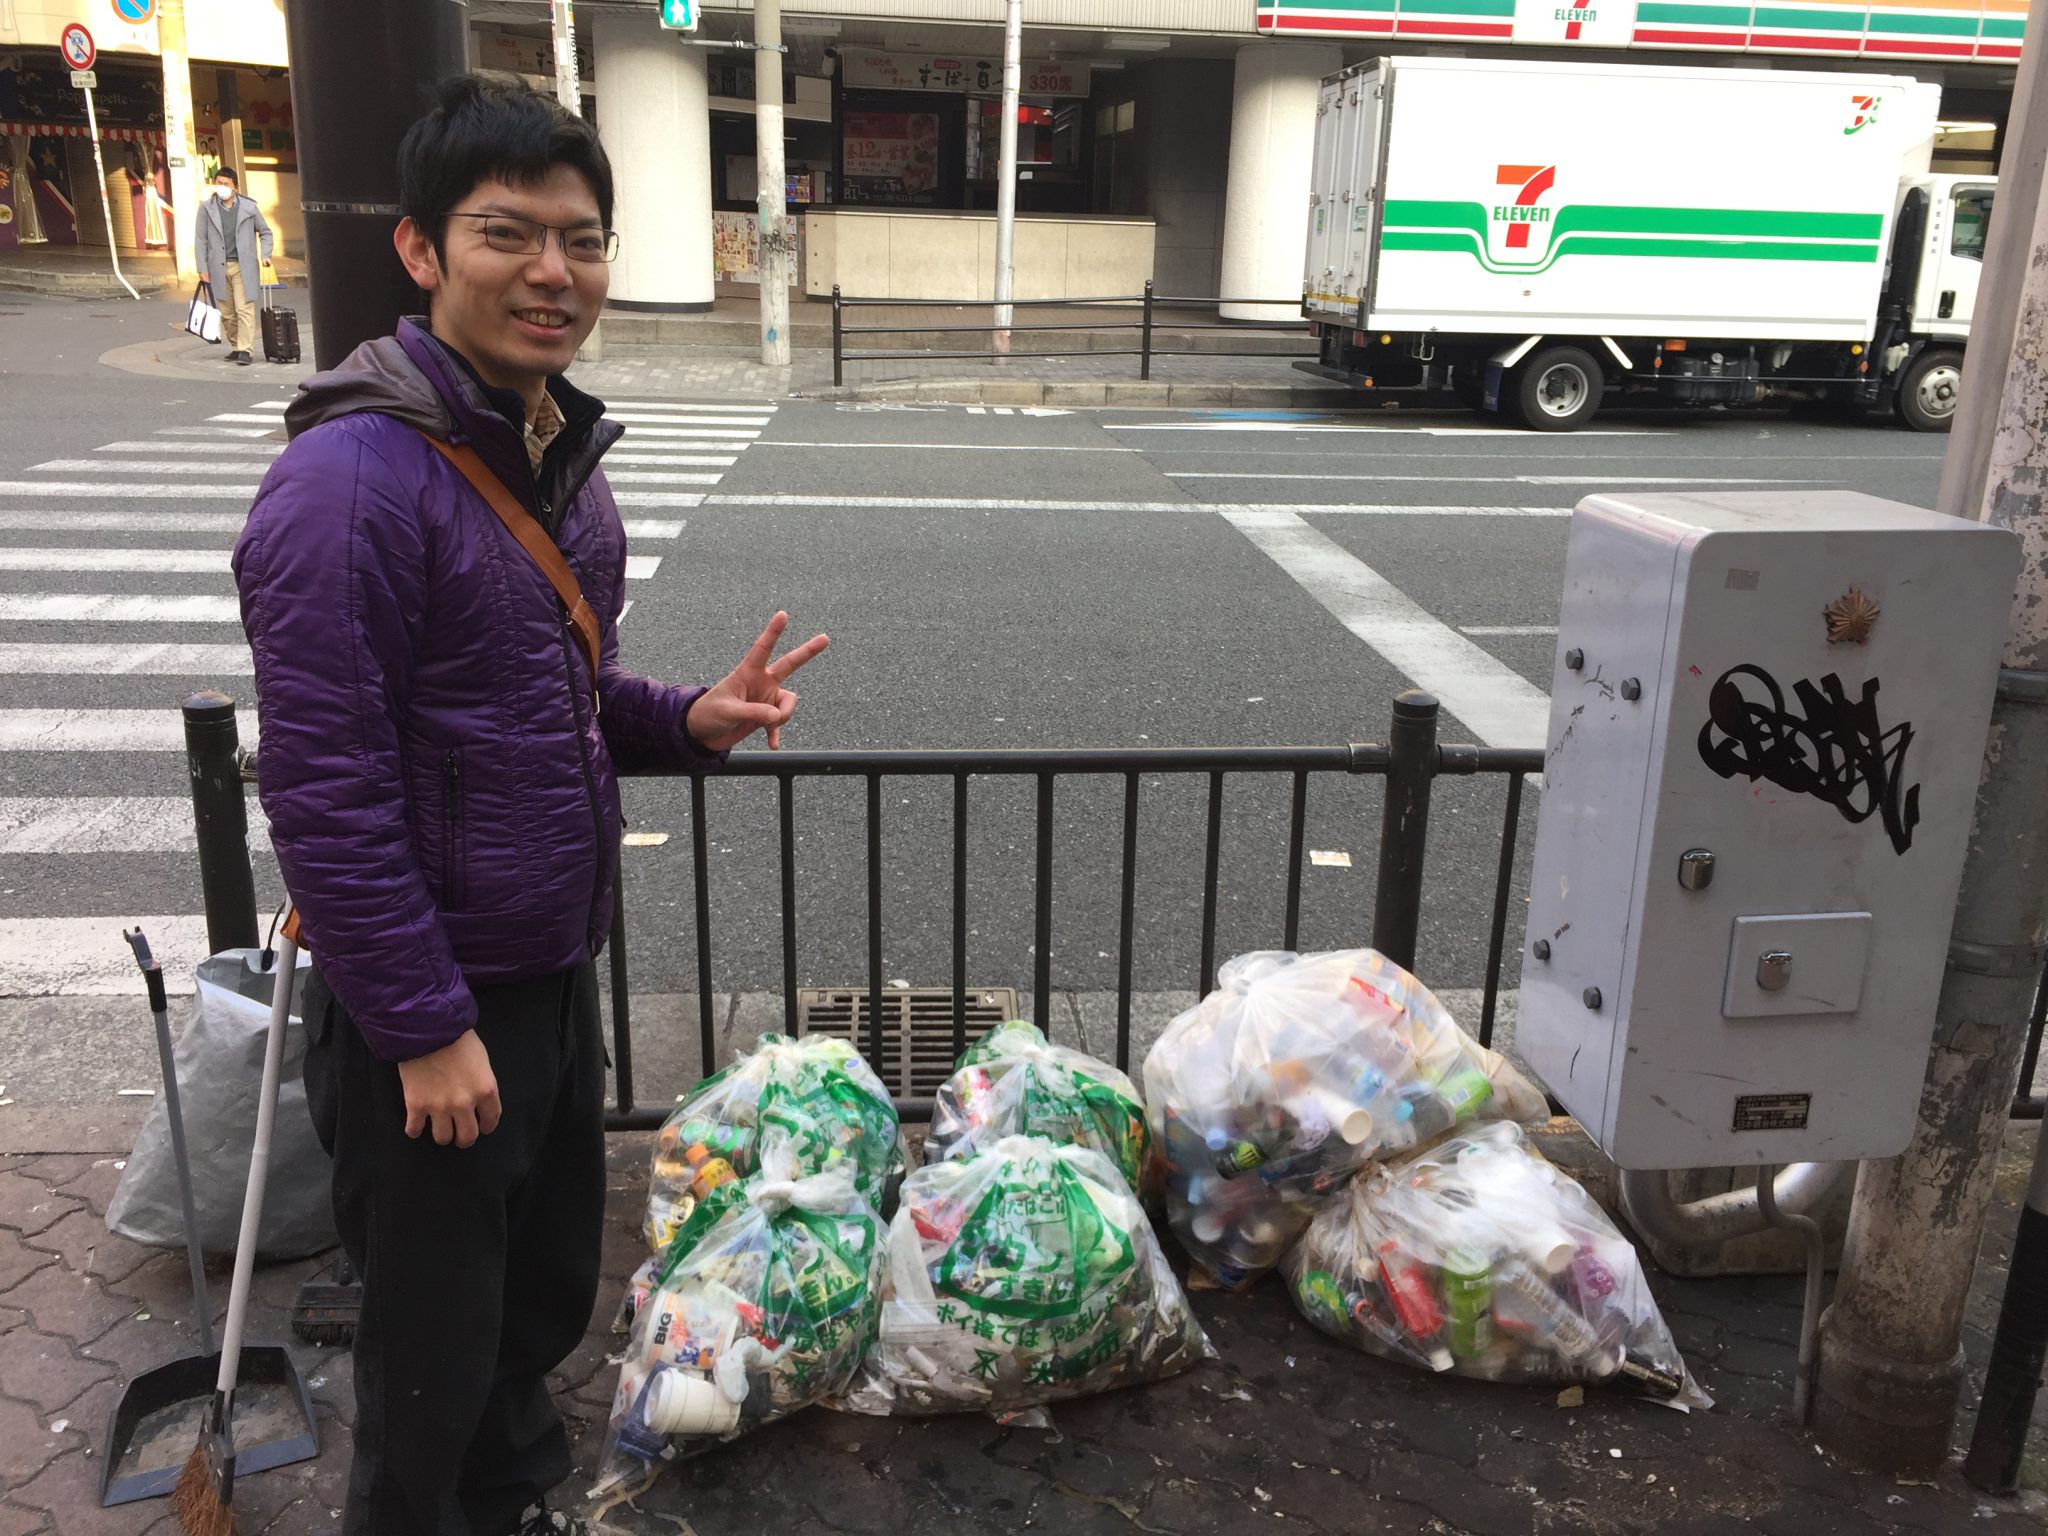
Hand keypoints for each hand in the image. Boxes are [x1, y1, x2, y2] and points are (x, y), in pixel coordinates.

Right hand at [396, 1030, 501, 1146]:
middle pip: (467, 1137)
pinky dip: (415, 1129)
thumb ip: (481, 1084)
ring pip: (442, 1138)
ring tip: (439, 1126)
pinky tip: (416, 1123)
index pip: (491, 1120)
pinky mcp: (416, 1106)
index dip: (486, 1126)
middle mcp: (464, 1104)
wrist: (427, 1029)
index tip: (481, 1126)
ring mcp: (439, 1107)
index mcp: (485, 1090)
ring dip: (442, 1134)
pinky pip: (415, 1131)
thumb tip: (478, 1099)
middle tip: (459, 1133)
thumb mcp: (482, 1061)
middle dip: (464, 1138)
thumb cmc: (457, 1039)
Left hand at [686, 611, 828, 751]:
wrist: (702, 733)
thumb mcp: (728, 711)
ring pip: (788, 703)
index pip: (762, 649)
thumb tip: (777, 715)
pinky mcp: (765, 717)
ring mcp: (765, 699)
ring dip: (783, 717)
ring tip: (768, 727)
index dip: (773, 632)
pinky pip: (779, 723)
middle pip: (789, 664)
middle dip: (807, 651)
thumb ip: (753, 712)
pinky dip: (776, 734)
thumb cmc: (708, 714)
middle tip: (825, 638)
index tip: (783, 615)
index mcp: (747, 673)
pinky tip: (772, 744)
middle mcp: (761, 683)